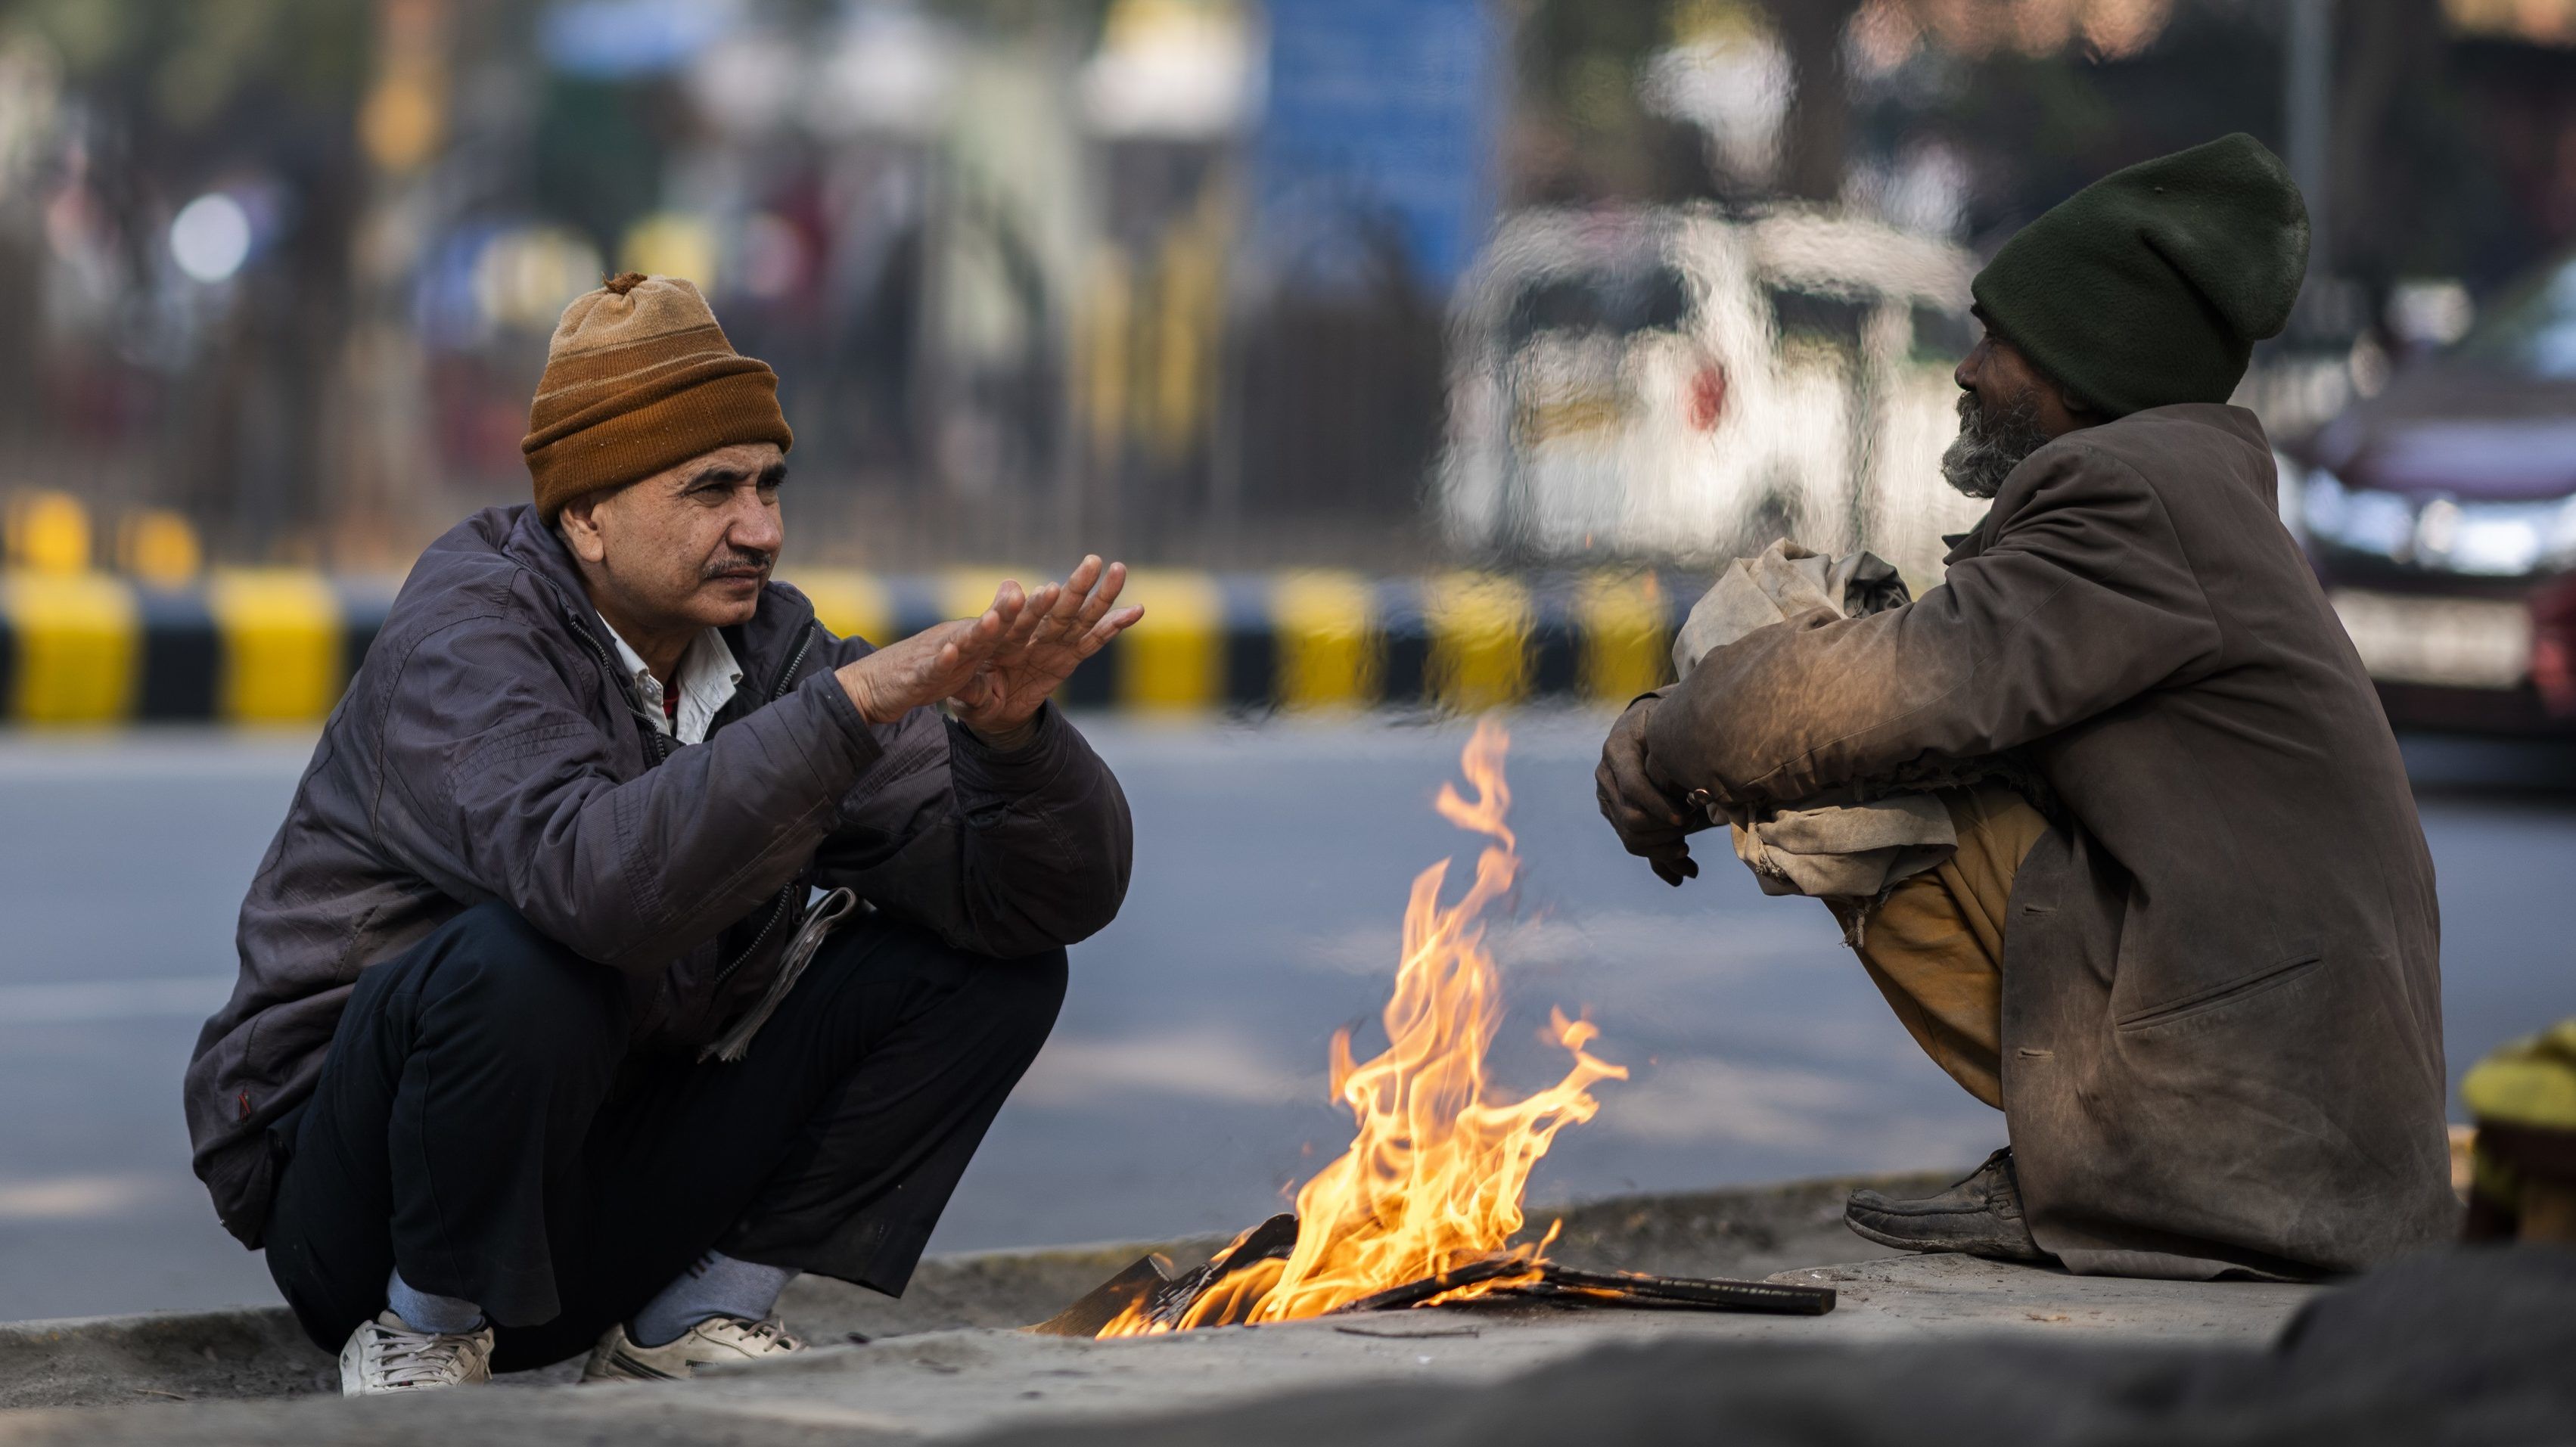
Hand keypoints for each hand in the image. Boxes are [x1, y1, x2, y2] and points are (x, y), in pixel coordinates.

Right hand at [837, 584, 1032, 724]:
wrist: (873, 685)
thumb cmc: (922, 669)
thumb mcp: (963, 655)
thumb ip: (989, 633)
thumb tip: (1015, 599)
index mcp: (973, 639)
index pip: (1006, 624)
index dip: (1031, 611)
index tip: (1057, 592)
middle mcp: (956, 640)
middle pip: (989, 625)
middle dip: (1012, 610)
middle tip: (1038, 593)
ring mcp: (937, 655)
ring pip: (962, 642)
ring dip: (979, 631)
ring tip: (996, 619)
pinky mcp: (917, 675)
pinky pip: (930, 668)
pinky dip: (940, 661)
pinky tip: (949, 653)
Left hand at [948, 555, 1143, 738]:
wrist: (986, 709)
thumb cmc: (969, 689)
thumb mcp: (965, 686)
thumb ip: (968, 670)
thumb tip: (959, 654)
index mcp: (1006, 637)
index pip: (1022, 619)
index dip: (1035, 606)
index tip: (1049, 591)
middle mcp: (1033, 634)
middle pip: (1058, 609)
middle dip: (1076, 587)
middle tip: (1092, 562)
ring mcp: (1054, 644)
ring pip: (1081, 617)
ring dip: (1102, 595)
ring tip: (1119, 571)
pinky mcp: (1068, 658)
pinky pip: (1094, 641)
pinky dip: (1114, 625)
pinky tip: (1136, 609)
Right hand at [1596, 696, 1702, 886]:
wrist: (1646, 723)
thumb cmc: (1666, 723)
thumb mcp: (1671, 730)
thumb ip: (1677, 754)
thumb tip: (1700, 794)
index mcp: (1616, 749)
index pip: (1633, 787)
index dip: (1659, 807)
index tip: (1686, 818)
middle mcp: (1605, 776)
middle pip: (1630, 818)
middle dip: (1664, 829)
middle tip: (1692, 827)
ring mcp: (1607, 797)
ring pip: (1629, 837)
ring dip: (1662, 848)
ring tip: (1687, 849)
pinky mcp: (1615, 813)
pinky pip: (1633, 843)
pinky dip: (1660, 857)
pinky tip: (1685, 865)